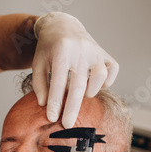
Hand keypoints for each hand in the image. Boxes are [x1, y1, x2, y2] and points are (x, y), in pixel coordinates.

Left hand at [32, 12, 118, 127]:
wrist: (62, 26)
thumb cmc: (48, 49)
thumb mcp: (38, 64)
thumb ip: (39, 84)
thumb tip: (45, 104)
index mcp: (60, 53)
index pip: (58, 83)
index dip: (55, 102)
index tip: (52, 118)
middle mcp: (80, 51)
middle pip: (78, 85)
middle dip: (72, 108)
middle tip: (67, 125)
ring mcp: (95, 51)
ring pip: (99, 76)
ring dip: (90, 91)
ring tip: (80, 95)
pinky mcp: (105, 53)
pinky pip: (112, 70)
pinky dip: (107, 81)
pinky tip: (95, 86)